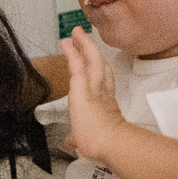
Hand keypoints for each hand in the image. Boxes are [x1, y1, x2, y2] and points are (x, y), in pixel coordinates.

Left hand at [62, 27, 127, 164]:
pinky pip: (78, 64)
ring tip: (76, 32)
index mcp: (106, 105)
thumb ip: (76, 140)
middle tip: (85, 40)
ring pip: (91, 60)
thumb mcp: (86, 142)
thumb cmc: (103, 145)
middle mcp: (103, 92)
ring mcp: (94, 87)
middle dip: (92, 52)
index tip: (96, 63)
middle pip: (100, 66)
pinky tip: (67, 42)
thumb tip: (70, 144)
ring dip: (84, 45)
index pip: (104, 84)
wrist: (110, 143)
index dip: (100, 72)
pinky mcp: (83, 86)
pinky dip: (73, 52)